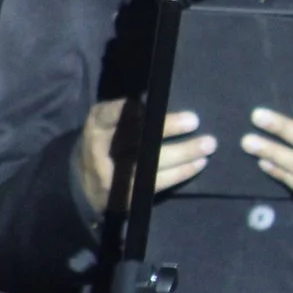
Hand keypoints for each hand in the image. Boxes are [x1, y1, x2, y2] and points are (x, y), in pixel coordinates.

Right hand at [74, 100, 213, 213]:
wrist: (85, 183)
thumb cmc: (106, 142)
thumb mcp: (107, 124)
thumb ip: (126, 113)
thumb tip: (163, 98)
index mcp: (96, 125)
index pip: (109, 114)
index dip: (130, 110)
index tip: (151, 104)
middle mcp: (101, 150)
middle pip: (136, 137)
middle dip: (167, 128)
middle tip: (194, 120)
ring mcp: (113, 176)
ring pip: (151, 163)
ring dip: (183, 154)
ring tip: (208, 144)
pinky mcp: (126, 195)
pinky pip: (157, 182)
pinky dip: (180, 172)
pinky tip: (198, 164)